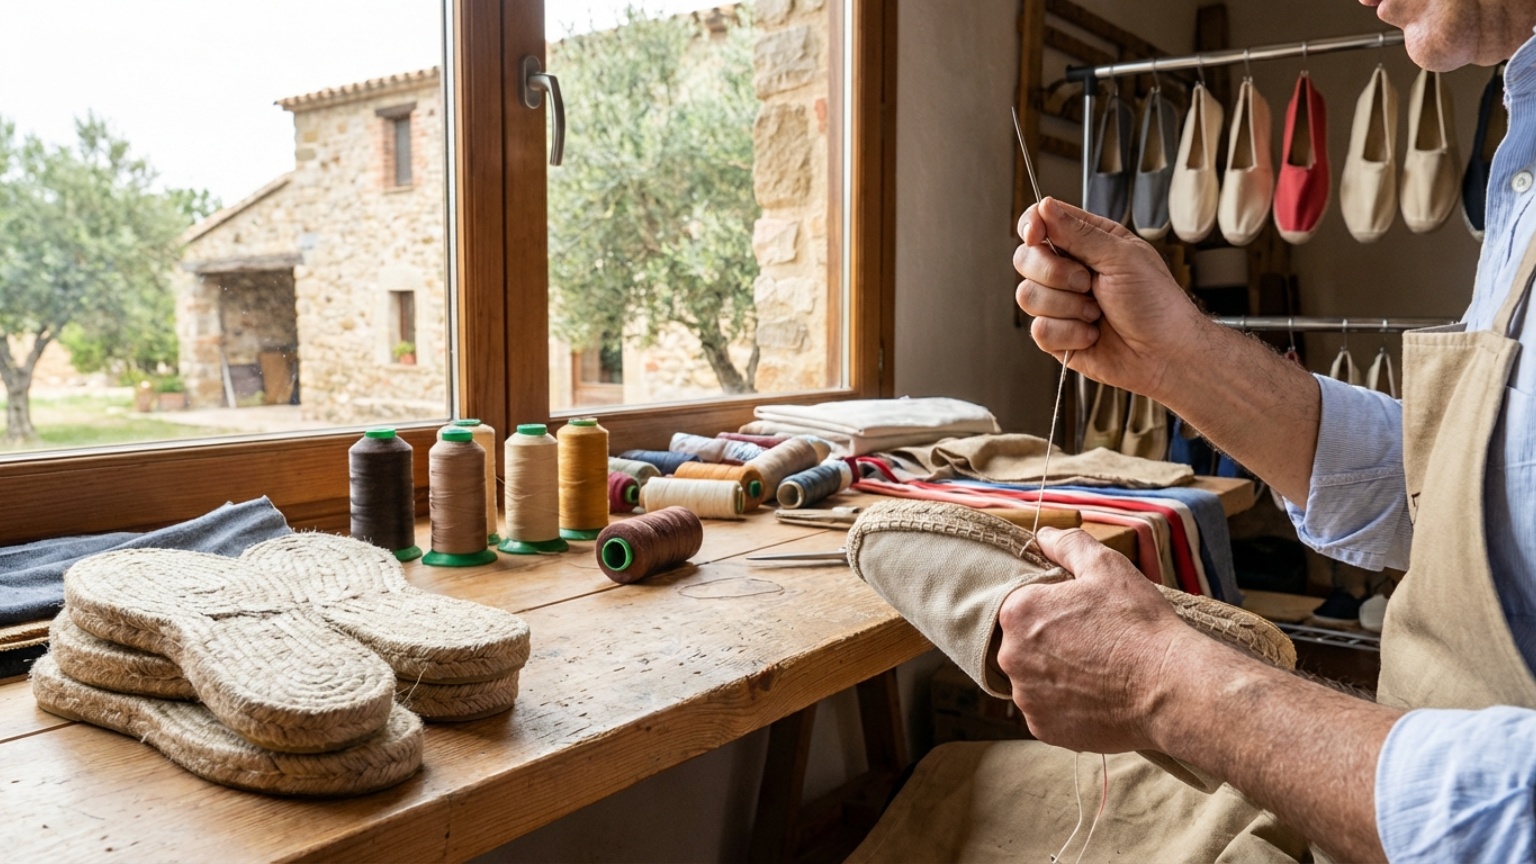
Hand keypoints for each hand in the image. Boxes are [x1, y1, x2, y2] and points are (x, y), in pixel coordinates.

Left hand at [995, 526, 1193, 753]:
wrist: (1170, 689)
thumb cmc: (1138, 624)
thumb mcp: (1107, 567)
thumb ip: (1068, 545)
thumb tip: (1043, 535)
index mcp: (1018, 613)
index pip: (1022, 605)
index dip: (1053, 607)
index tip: (1081, 615)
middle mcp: (1011, 657)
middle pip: (1025, 644)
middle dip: (1052, 642)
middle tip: (1095, 643)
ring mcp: (1026, 698)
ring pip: (1035, 679)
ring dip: (1057, 675)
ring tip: (1098, 671)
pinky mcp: (1044, 730)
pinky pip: (1047, 712)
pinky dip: (1066, 706)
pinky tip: (1096, 696)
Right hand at [1013, 198, 1207, 399]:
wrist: (1164, 353)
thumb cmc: (1155, 302)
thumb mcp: (1121, 256)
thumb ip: (1078, 232)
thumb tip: (1045, 206)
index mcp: (1086, 242)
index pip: (1041, 222)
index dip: (1031, 226)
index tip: (1035, 234)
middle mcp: (1068, 270)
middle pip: (1025, 259)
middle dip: (1055, 273)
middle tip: (1087, 282)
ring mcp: (1059, 304)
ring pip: (1027, 296)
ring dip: (1067, 306)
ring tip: (1097, 312)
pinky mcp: (1056, 335)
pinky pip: (1039, 330)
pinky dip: (1070, 333)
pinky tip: (1092, 334)